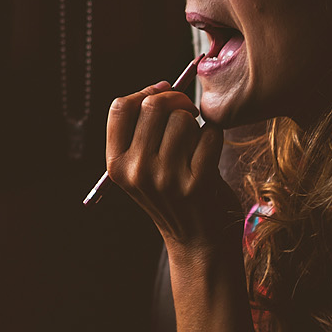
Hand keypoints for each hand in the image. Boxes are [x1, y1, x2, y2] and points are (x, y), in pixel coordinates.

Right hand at [105, 83, 239, 251]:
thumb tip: (161, 88)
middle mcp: (136, 172)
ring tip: (195, 142)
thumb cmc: (172, 197)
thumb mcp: (141, 169)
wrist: (198, 243)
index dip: (144, 92)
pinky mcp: (198, 184)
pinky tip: (209, 152)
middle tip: (188, 112)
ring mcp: (166, 179)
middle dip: (176, 101)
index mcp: (117, 165)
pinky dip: (214, 136)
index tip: (161, 93)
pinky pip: (209, 134)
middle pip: (153, 106)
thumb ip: (141, 132)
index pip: (120, 108)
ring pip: (183, 119)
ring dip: (195, 123)